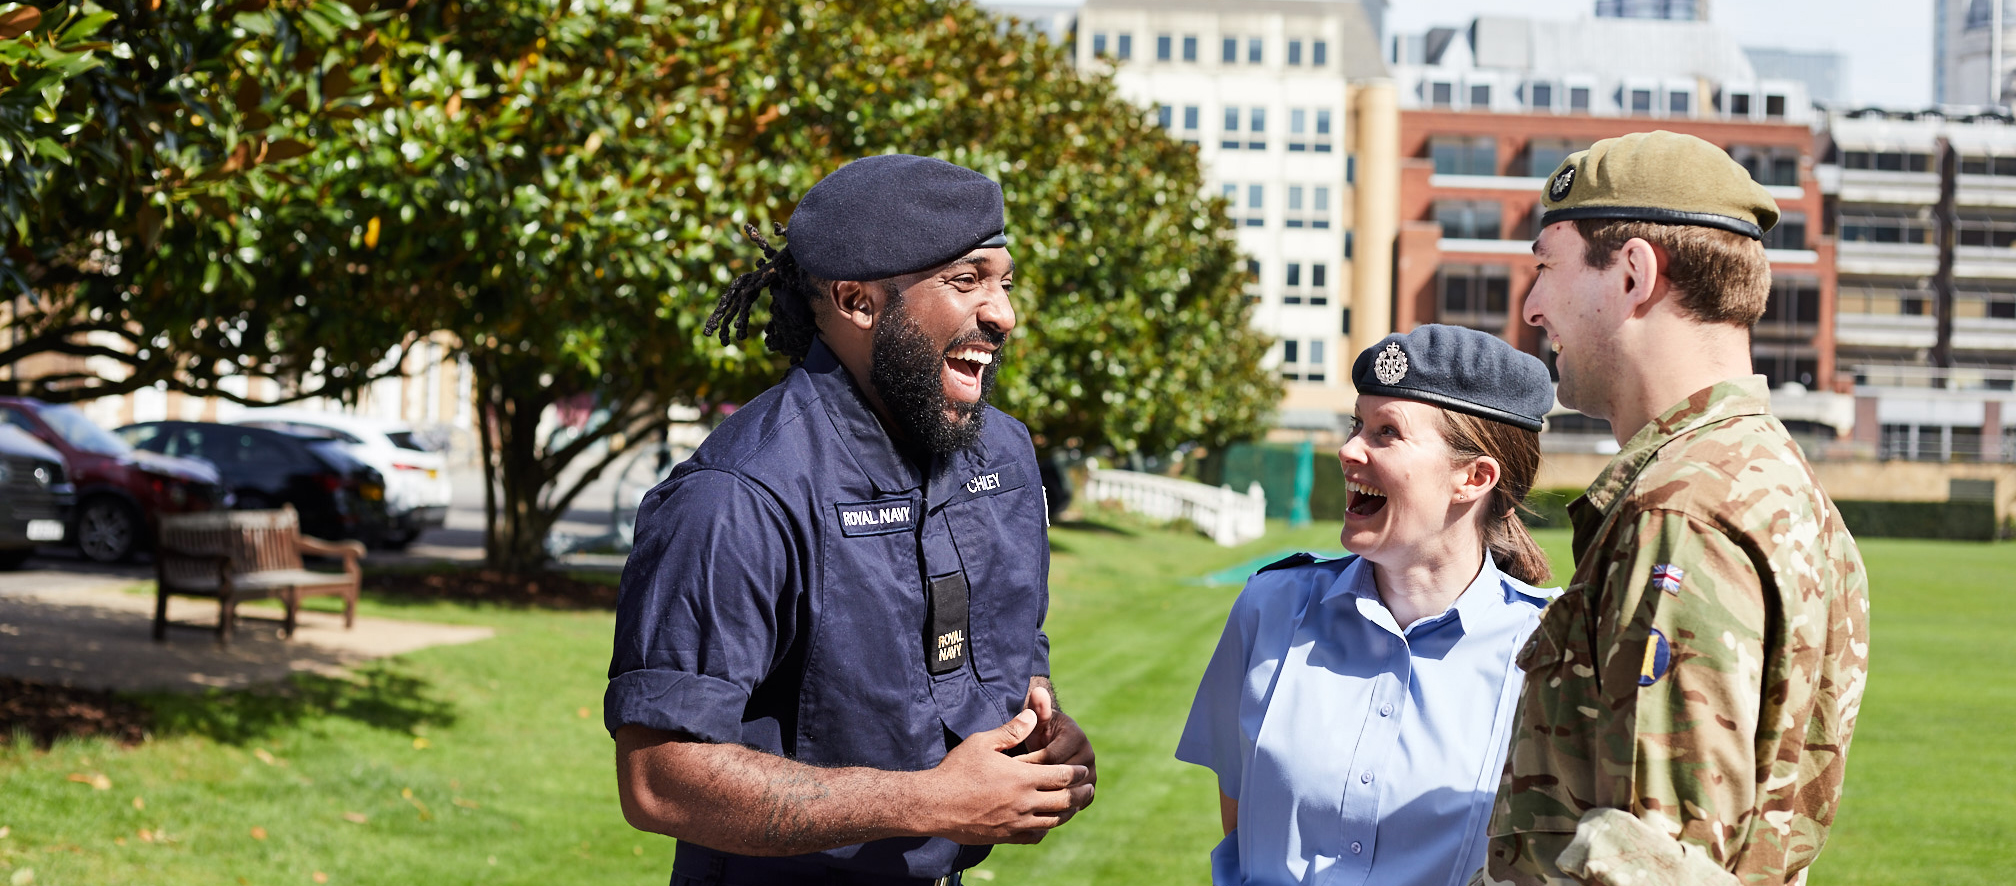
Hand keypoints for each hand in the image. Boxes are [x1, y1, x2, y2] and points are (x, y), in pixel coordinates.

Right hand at [918, 710, 1088, 844]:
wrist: (933, 804)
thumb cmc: (956, 770)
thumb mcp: (982, 742)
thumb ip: (1012, 730)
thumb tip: (1033, 715)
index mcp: (1022, 777)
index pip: (1063, 776)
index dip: (1076, 773)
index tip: (1083, 769)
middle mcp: (1024, 802)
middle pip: (1065, 800)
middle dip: (1080, 793)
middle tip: (1089, 788)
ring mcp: (1016, 822)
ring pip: (1053, 820)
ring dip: (1068, 812)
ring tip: (1074, 806)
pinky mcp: (1005, 836)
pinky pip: (1034, 836)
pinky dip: (1045, 829)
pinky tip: (1046, 823)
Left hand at [1015, 681, 1095, 812]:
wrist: (1053, 747)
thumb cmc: (1039, 732)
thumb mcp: (1037, 720)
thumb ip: (1037, 707)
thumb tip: (1038, 691)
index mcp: (1077, 738)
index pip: (1050, 757)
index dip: (1028, 763)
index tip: (1009, 767)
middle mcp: (1088, 757)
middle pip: (1060, 778)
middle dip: (1035, 782)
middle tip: (1012, 787)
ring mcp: (1091, 776)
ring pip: (1067, 795)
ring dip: (1044, 799)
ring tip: (1021, 801)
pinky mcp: (1088, 793)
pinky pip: (1073, 807)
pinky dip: (1055, 810)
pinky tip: (1033, 810)